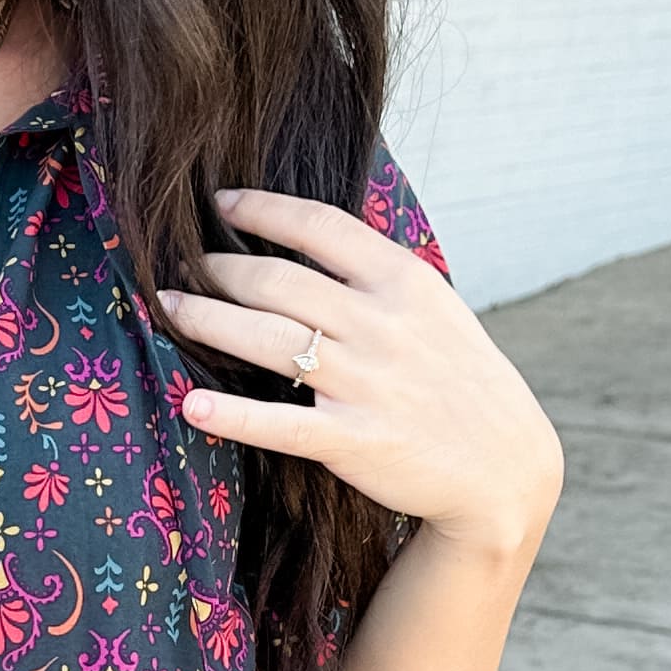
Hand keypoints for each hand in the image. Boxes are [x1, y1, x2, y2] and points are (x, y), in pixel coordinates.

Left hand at [160, 184, 561, 557]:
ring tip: (167, 306)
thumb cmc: (459, 379)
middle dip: (217, 267)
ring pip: (266, 338)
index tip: (218, 204)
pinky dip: (230, 414)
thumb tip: (311, 235)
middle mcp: (381, 325)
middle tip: (178, 263)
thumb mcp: (435, 308)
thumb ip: (378, 273)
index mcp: (403, 282)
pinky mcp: (353, 440)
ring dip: (205, 319)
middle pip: (277, 279)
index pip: (319, 226)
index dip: (260, 209)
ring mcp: (366, 383)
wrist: (503, 466)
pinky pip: (278, 423)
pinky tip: (191, 404)